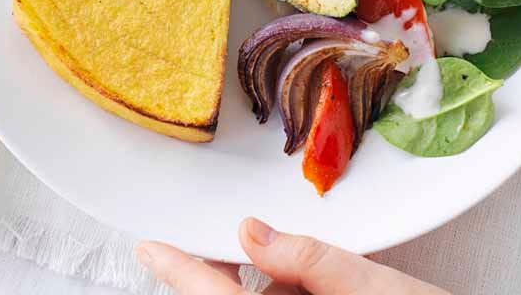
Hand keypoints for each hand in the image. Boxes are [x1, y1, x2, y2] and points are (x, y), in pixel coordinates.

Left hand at [138, 217, 449, 293]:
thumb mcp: (372, 287)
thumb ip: (308, 260)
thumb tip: (251, 231)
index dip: (178, 269)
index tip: (148, 246)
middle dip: (221, 272)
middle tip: (214, 241)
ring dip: (265, 284)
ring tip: (290, 265)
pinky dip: (289, 291)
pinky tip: (310, 282)